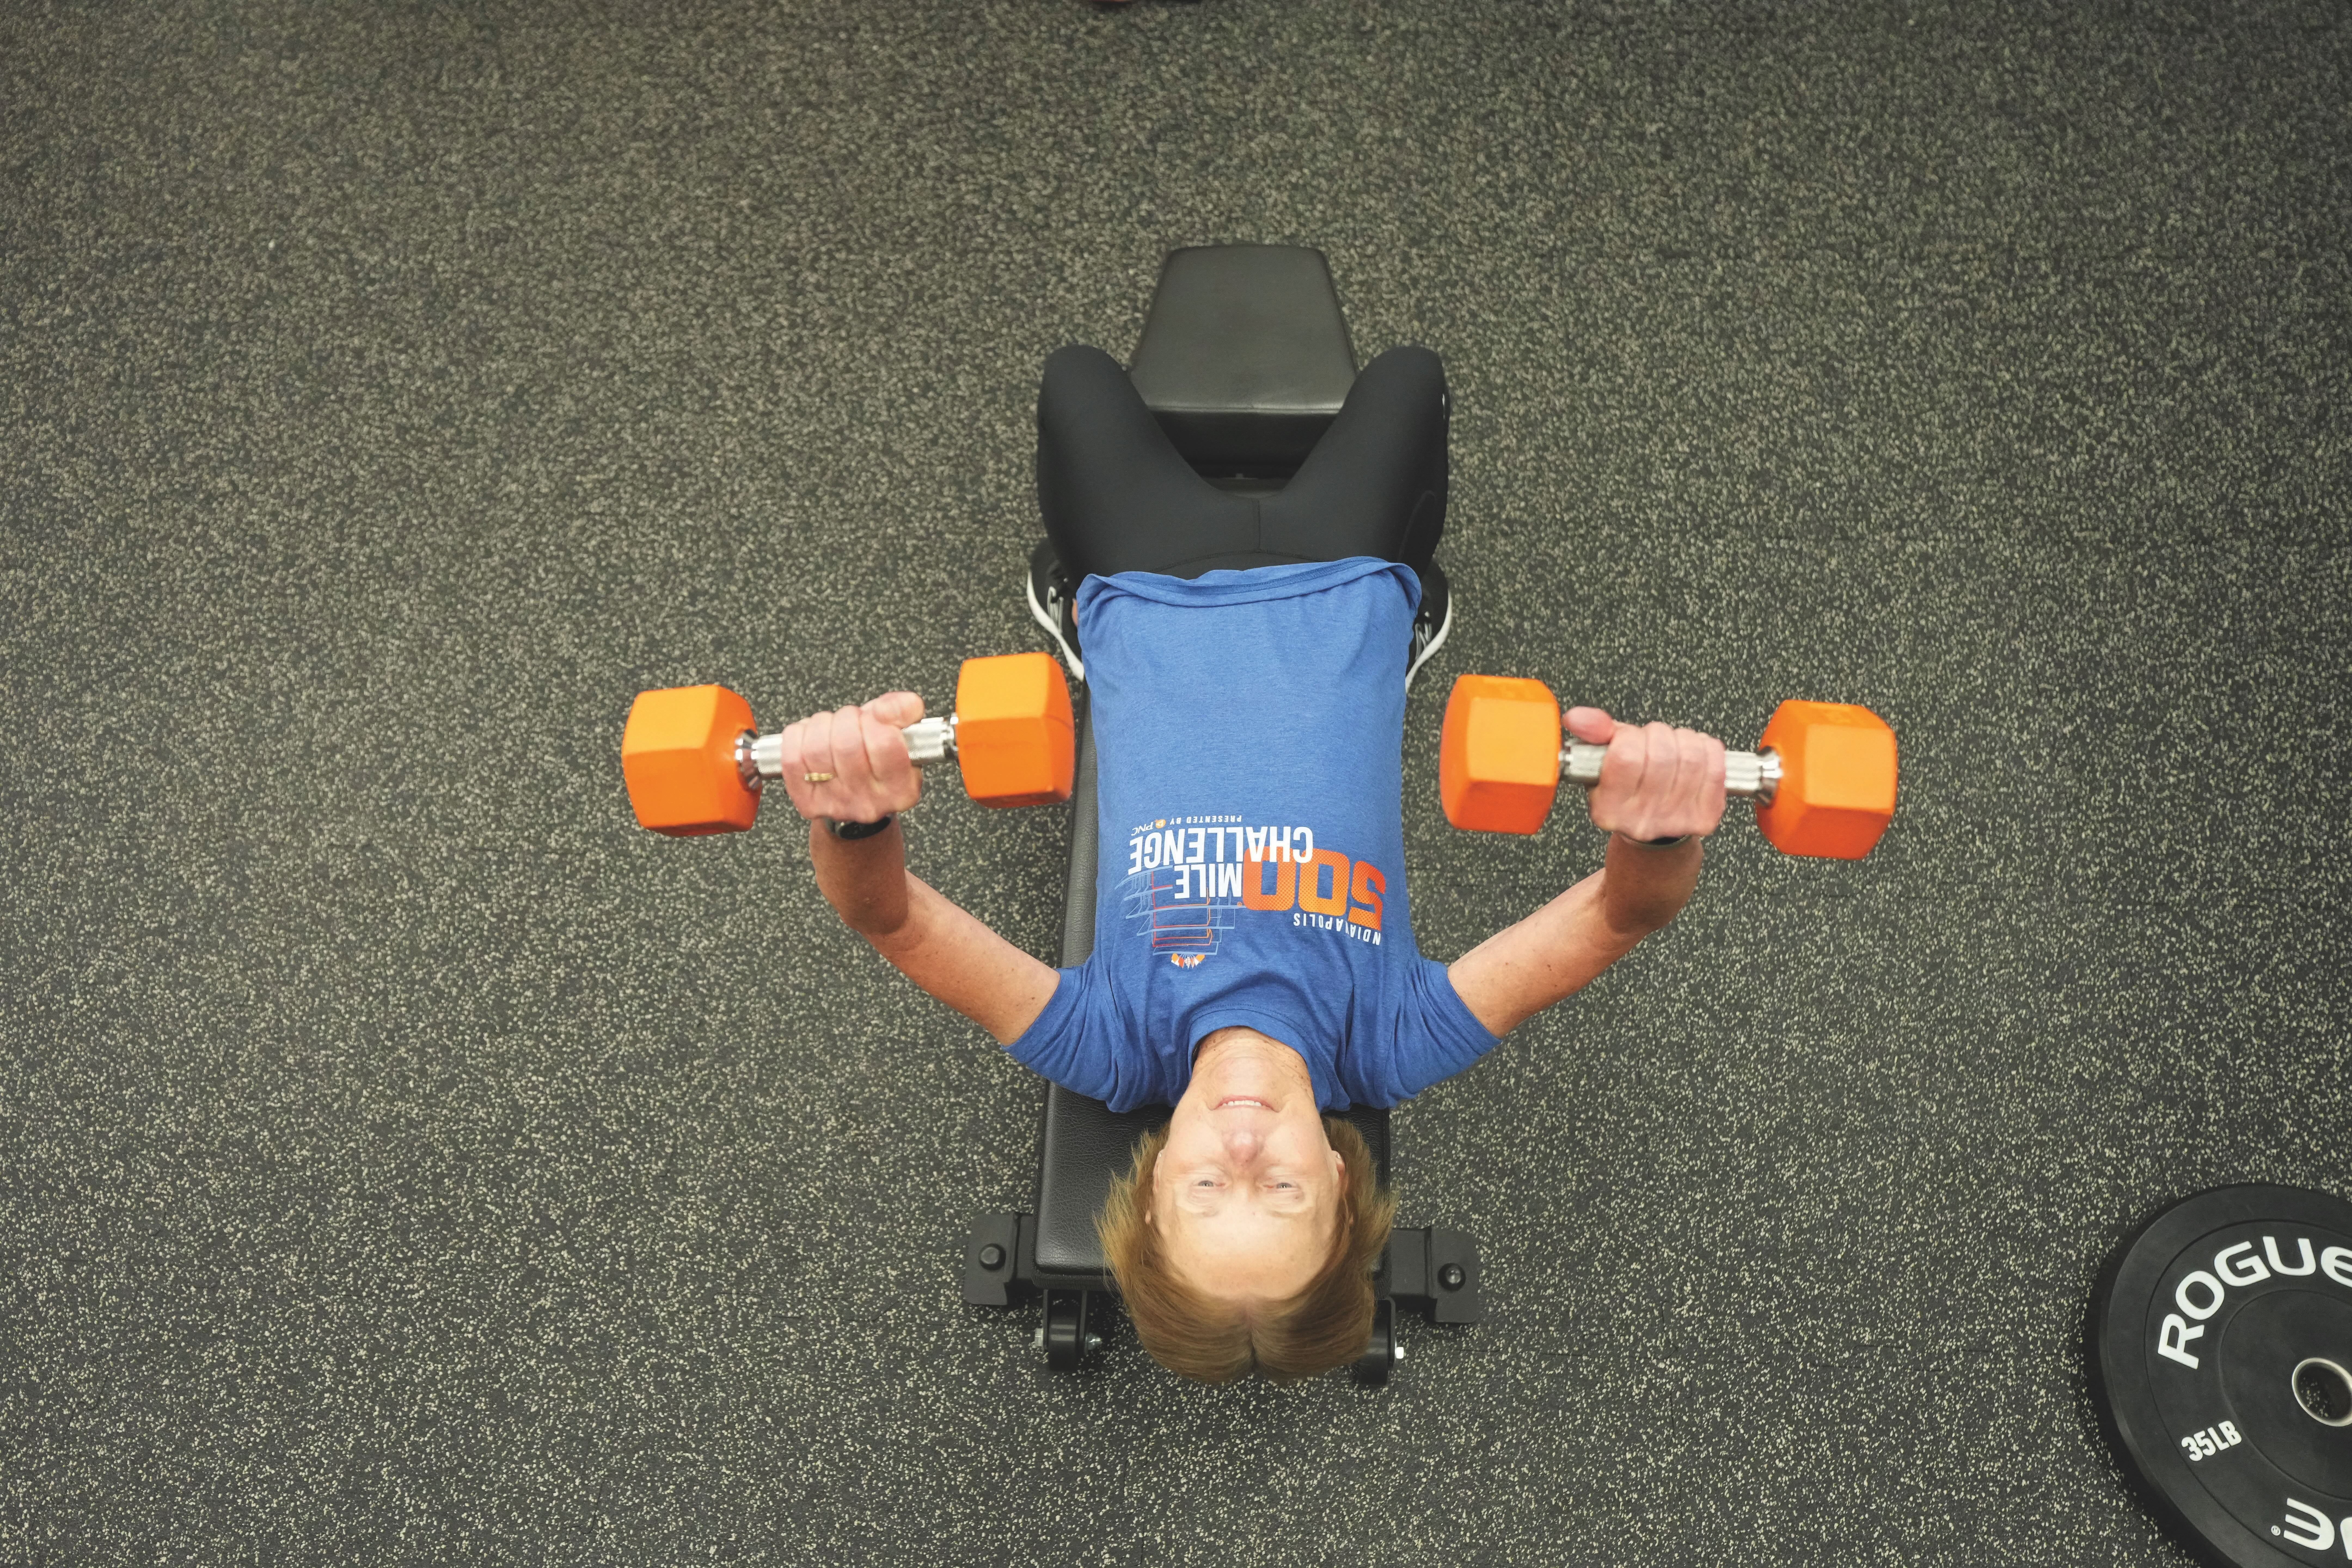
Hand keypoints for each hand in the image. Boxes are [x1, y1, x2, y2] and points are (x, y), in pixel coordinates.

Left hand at [776, 692, 925, 825]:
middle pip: (847, 744)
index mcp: (900, 788)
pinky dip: (798, 736)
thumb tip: (888, 708)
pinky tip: (811, 737)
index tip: (874, 717)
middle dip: (846, 718)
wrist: (857, 792)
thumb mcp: (901, 733)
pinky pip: (792, 757)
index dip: (875, 719)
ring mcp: (836, 804)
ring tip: (832, 728)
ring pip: (817, 748)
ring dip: (822, 724)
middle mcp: (870, 803)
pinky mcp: (807, 802)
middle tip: (852, 721)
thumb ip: (904, 711)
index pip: (884, 743)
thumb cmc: (878, 759)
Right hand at [1564, 706, 1727, 841]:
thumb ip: (1593, 734)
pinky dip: (1707, 748)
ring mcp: (1675, 820)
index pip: (1626, 756)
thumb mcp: (1604, 762)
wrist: (1654, 830)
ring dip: (1683, 739)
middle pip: (1662, 754)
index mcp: (1609, 808)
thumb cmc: (1628, 789)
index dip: (1630, 735)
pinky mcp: (1705, 817)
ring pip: (1690, 757)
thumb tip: (1577, 717)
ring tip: (1673, 746)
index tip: (1628, 738)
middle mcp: (1641, 819)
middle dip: (1659, 734)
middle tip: (1653, 740)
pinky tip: (1694, 753)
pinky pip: (1715, 765)